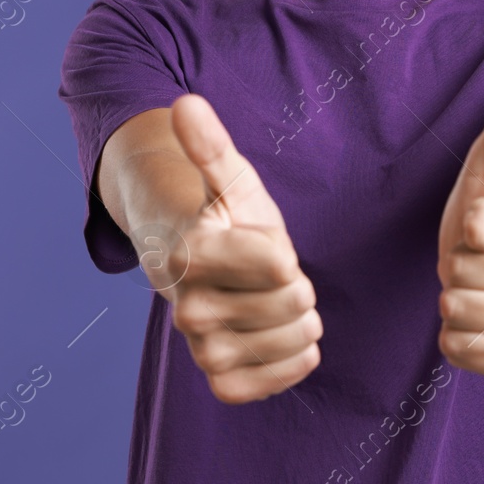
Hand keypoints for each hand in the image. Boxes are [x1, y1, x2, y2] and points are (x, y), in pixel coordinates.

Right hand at [151, 93, 321, 404]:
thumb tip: (185, 102)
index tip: (258, 243)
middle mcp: (188, 309)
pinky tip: (280, 337)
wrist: (199, 269)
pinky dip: (292, 361)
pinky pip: (277, 381)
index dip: (283, 250)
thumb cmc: (222, 216)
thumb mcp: (227, 177)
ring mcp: (202, 350)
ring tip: (273, 302)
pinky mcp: (220, 382)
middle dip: (296, 284)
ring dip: (299, 320)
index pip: (281, 263)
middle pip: (295, 302)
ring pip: (294, 341)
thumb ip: (209, 144)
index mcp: (190, 255)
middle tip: (266, 275)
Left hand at [437, 55, 483, 381]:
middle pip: (473, 272)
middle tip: (474, 254)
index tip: (480, 221)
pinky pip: (473, 352)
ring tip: (468, 282)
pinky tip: (469, 316)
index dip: (466, 224)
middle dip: (457, 261)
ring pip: (471, 313)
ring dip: (452, 297)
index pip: (480, 228)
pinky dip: (455, 336)